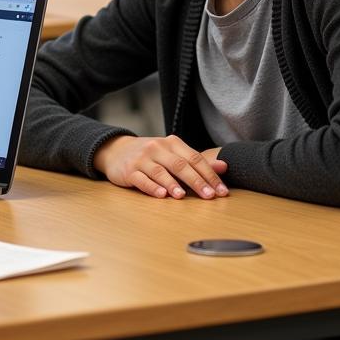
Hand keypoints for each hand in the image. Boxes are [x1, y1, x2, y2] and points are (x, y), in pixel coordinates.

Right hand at [92, 134, 228, 199]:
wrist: (116, 150)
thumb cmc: (150, 155)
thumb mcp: (173, 154)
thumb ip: (197, 161)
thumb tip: (224, 166)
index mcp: (171, 143)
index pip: (195, 159)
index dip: (210, 175)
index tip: (222, 191)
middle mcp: (157, 148)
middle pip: (180, 165)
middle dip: (197, 181)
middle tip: (209, 196)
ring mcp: (142, 159)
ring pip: (160, 172)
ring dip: (173, 184)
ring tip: (183, 197)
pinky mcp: (129, 170)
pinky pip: (142, 179)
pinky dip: (152, 187)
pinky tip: (161, 195)